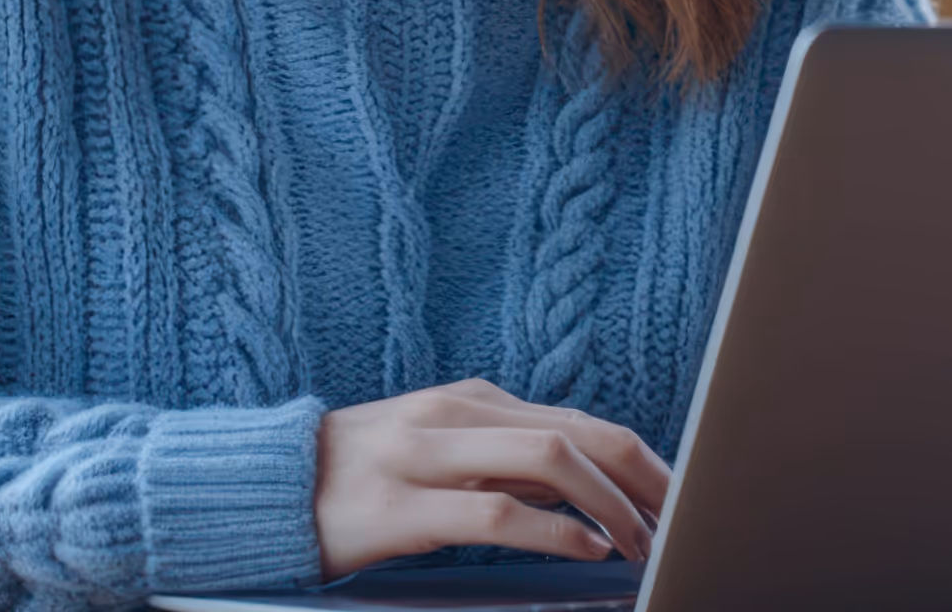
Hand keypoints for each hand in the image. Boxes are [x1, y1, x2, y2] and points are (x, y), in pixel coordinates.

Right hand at [313, 377, 669, 581]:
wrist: (270, 482)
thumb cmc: (362, 472)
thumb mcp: (441, 451)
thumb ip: (504, 460)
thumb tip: (582, 486)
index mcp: (472, 402)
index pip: (577, 421)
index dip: (638, 456)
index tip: (678, 491)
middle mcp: (458, 415)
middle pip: (576, 432)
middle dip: (641, 474)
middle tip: (681, 514)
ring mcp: (429, 455)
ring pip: (546, 458)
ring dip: (609, 503)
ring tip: (641, 539)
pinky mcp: (401, 506)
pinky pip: (494, 512)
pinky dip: (552, 530)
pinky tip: (585, 549)